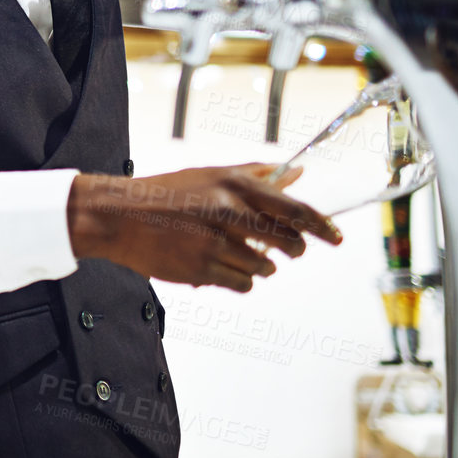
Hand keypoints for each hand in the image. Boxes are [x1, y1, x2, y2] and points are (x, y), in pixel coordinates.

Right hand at [65, 163, 342, 292]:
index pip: (295, 210)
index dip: (323, 227)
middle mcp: (229, 213)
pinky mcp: (203, 270)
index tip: (337, 237)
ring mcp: (216, 244)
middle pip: (287, 243)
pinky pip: (242, 284)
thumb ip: (256, 175)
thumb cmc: (168, 192)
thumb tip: (295, 173)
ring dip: (259, 265)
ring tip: (233, 251)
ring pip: (264, 268)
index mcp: (235, 185)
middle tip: (286, 251)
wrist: (121, 215)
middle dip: (292, 250)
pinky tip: (219, 265)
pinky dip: (238, 279)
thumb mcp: (212, 174)